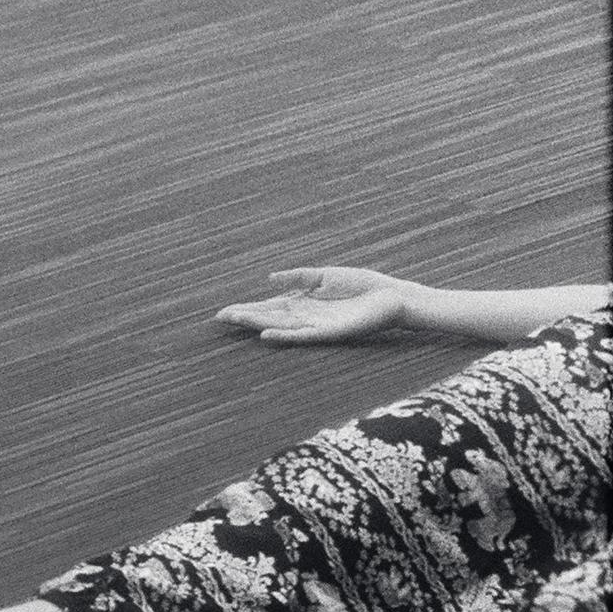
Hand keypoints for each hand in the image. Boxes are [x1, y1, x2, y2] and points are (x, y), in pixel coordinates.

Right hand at [213, 267, 413, 344]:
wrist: (392, 297)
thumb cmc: (362, 286)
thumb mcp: (324, 275)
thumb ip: (298, 277)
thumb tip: (270, 279)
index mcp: (303, 302)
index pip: (269, 306)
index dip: (248, 307)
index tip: (225, 310)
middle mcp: (306, 317)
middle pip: (269, 316)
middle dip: (245, 316)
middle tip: (220, 316)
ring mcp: (316, 326)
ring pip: (280, 326)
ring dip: (258, 324)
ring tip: (237, 320)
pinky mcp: (330, 333)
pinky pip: (302, 336)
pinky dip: (284, 335)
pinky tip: (266, 334)